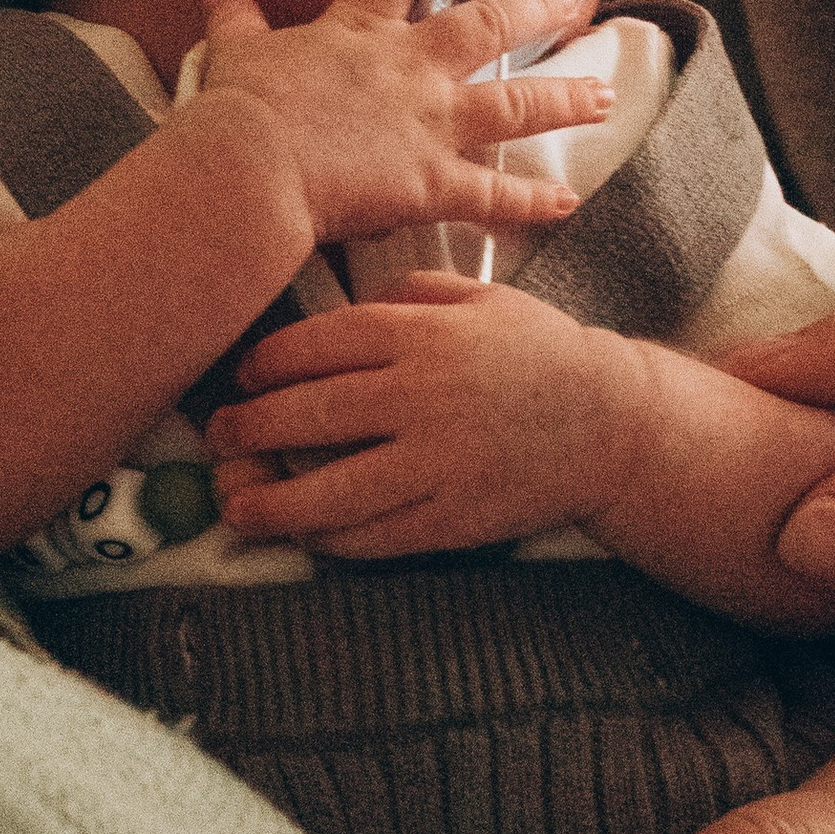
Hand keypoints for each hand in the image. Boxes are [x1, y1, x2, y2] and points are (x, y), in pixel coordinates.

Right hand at [184, 0, 618, 253]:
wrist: (250, 167)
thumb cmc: (237, 112)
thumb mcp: (234, 55)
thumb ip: (236, 24)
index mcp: (359, 29)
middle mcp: (408, 68)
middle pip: (487, 24)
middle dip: (533, 6)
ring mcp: (428, 123)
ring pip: (515, 104)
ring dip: (564, 99)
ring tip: (602, 95)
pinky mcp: (432, 181)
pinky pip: (493, 195)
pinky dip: (530, 202)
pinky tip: (566, 202)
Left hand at [208, 273, 633, 556]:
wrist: (614, 423)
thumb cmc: (540, 353)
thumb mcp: (483, 298)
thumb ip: (412, 294)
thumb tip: (341, 309)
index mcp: (426, 336)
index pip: (319, 345)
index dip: (265, 364)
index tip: (242, 378)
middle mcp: (424, 397)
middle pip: (309, 414)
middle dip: (249, 429)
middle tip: (220, 436)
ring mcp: (438, 463)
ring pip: (331, 490)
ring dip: (270, 502)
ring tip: (236, 506)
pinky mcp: (455, 518)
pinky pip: (376, 536)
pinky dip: (330, 540)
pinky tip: (304, 535)